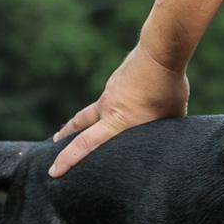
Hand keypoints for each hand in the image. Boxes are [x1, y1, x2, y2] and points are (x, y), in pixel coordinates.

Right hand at [48, 42, 189, 175]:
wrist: (159, 52)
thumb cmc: (168, 87)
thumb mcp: (170, 117)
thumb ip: (161, 131)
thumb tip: (165, 139)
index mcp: (118, 120)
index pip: (86, 143)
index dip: (68, 159)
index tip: (53, 171)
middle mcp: (107, 108)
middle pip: (79, 124)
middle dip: (65, 138)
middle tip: (54, 148)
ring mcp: (110, 93)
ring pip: (94, 112)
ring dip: (86, 122)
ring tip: (84, 129)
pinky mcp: (116, 82)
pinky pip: (110, 100)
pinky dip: (111, 107)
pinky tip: (124, 105)